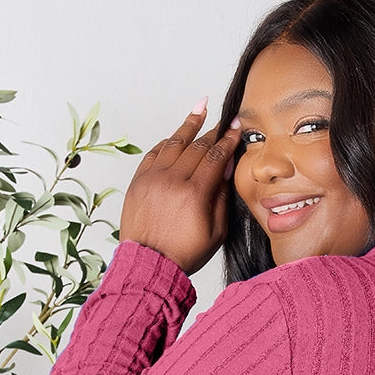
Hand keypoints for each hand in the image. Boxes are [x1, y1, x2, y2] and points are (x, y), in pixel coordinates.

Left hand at [118, 102, 242, 276]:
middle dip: (213, 130)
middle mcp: (172, 180)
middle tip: (224, 119)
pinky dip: (167, 142)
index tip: (236, 127)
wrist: (149, 265)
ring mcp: (152, 179)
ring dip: (189, 125)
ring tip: (200, 109)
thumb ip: (222, 197)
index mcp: (194, 193)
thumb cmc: (184, 254)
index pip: (215, 156)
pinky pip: (154, 153)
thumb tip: (224, 168)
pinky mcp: (138, 182)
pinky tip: (176, 135)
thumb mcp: (216, 232)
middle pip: (196, 146)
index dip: (228, 139)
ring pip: (173, 143)